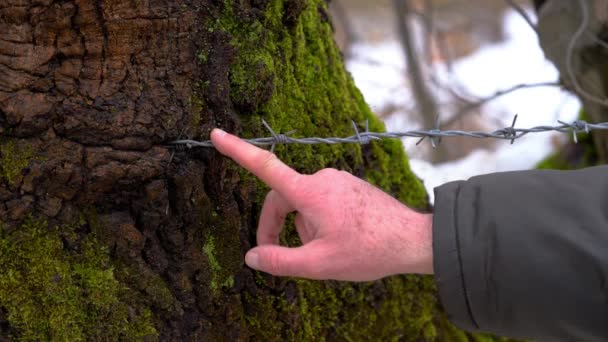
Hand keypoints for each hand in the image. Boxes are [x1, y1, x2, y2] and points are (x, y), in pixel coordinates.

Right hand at [210, 128, 432, 280]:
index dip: (238, 151)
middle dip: (276, 226)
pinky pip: (321, 201)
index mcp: (310, 192)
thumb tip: (252, 256)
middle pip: (282, 198)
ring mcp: (338, 180)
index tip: (216, 135)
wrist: (413, 239)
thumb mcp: (320, 264)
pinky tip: (337, 241)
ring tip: (323, 253)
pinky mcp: (349, 186)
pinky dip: (317, 220)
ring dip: (301, 228)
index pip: (265, 167)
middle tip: (277, 256)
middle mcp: (322, 178)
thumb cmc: (369, 250)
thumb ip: (280, 261)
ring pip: (303, 204)